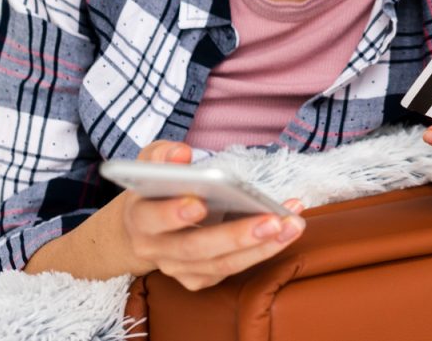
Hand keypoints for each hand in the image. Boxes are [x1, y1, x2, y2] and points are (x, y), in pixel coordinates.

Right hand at [120, 140, 305, 290]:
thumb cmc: (153, 190)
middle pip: (195, 248)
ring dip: (261, 246)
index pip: (152, 219)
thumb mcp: (149, 164)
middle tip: (271, 220)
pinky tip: (287, 230)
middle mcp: (156, 250)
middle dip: (235, 235)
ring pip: (221, 264)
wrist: (141, 230)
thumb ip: (161, 155)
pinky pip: (232, 269)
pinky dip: (263, 251)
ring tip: (292, 224)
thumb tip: (181, 153)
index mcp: (140, 218)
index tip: (199, 202)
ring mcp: (178, 269)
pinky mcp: (199, 278)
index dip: (174, 214)